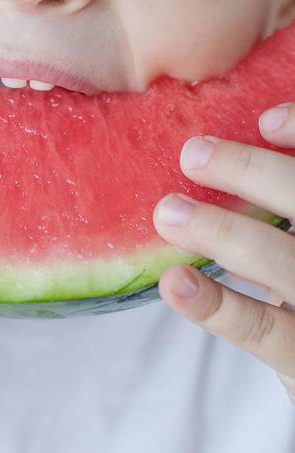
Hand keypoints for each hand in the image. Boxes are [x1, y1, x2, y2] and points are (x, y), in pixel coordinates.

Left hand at [153, 103, 294, 404]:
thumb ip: (280, 201)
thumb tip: (236, 139)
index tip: (265, 121)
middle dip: (254, 174)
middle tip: (193, 154)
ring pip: (283, 265)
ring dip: (223, 233)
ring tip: (168, 212)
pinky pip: (262, 331)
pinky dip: (215, 306)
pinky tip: (175, 282)